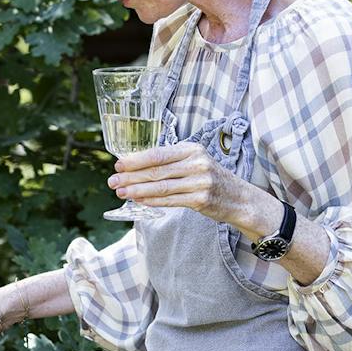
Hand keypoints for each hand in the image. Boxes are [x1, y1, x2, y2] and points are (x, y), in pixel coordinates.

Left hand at [108, 140, 248, 222]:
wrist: (239, 197)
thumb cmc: (211, 177)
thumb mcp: (195, 160)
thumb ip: (172, 161)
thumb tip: (137, 165)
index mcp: (192, 149)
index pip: (158, 154)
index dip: (136, 160)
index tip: (118, 164)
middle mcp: (196, 164)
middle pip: (156, 171)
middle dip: (131, 177)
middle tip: (112, 181)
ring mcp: (200, 182)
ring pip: (161, 187)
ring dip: (137, 191)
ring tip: (121, 192)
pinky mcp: (201, 200)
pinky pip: (170, 201)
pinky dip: (152, 201)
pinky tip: (139, 201)